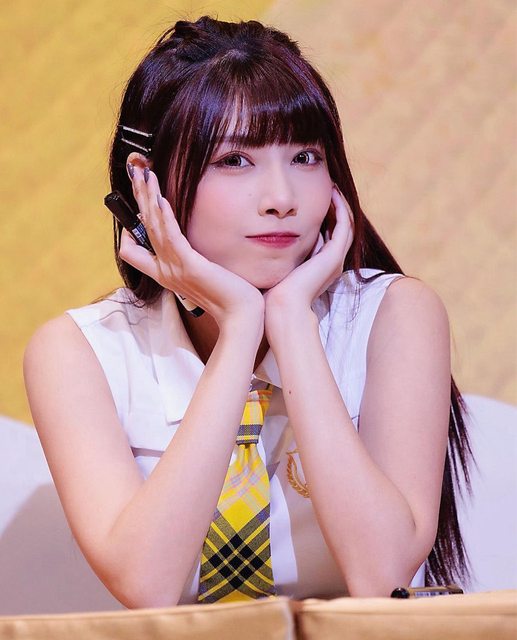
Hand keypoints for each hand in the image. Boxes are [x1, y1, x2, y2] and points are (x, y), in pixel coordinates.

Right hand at [119, 165, 263, 326]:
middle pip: (141, 230)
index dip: (131, 229)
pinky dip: (165, 217)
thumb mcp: (203, 276)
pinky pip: (172, 238)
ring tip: (145, 174)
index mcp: (166, 274)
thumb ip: (192, 262)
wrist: (241, 317)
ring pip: (153, 228)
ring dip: (148, 198)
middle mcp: (165, 271)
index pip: (132, 251)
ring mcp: (175, 270)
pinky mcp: (191, 267)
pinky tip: (162, 199)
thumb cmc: (228, 296)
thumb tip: (191, 246)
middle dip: (139, 198)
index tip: (141, 206)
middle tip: (136, 172)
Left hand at [264, 186, 353, 315]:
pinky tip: (333, 194)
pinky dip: (341, 209)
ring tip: (334, 188)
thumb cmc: (275, 291)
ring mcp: (336, 260)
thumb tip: (276, 237)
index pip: (333, 236)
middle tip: (332, 188)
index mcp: (324, 266)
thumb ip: (285, 253)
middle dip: (339, 208)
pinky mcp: (334, 257)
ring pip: (348, 225)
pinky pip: (344, 226)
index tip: (321, 200)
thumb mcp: (282, 266)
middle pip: (344, 229)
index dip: (330, 217)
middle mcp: (334, 263)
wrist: (282, 306)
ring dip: (342, 205)